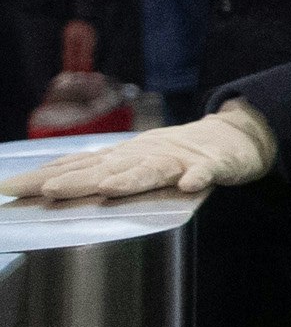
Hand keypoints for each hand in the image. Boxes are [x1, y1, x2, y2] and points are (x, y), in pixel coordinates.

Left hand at [6, 100, 277, 203]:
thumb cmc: (177, 154)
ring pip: (152, 170)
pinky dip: (198, 176)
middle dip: (76, 179)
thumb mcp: (132, 159)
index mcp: (123, 158)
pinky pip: (206, 172)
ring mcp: (179, 160)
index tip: (8, 187)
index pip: (76, 167)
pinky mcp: (213, 165)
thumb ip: (96, 169)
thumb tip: (45, 180)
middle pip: (106, 169)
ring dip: (131, 178)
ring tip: (108, 188)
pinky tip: (190, 185)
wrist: (233, 136)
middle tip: (44, 190)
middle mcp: (144, 155)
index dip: (42, 177)